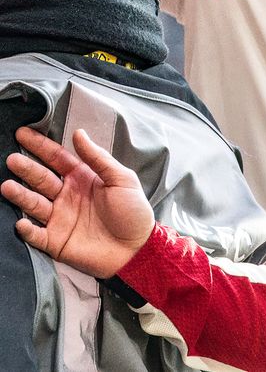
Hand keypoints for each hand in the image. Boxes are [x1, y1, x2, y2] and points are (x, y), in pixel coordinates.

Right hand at [1, 127, 152, 277]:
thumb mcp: (122, 180)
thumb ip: (98, 158)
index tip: (23, 133)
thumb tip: (79, 133)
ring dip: (20, 195)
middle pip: (41, 179)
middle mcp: (66, 196)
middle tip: (12, 159)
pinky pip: (36, 234)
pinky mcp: (56, 241)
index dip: (41, 146)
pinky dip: (27, 230)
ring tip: (7, 186)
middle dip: (26, 168)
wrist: (137, 249)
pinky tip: (21, 223)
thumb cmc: (133, 212)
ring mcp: (59, 218)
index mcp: (82, 178)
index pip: (57, 158)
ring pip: (34, 204)